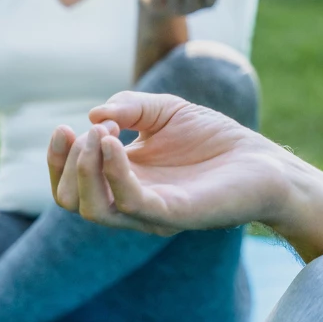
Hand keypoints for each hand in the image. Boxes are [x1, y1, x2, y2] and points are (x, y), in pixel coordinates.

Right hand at [47, 91, 291, 235]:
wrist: (264, 161)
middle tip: (94, 130)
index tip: (64, 127)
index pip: (70, 186)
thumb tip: (92, 116)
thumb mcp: (165, 110)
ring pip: (94, 209)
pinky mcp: (174, 214)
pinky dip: (114, 172)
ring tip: (101, 134)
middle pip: (72, 200)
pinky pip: (130, 202)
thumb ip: (129, 107)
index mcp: (124, 182)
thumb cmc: (216, 139)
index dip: (58, 159)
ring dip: (85, 168)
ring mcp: (151, 213)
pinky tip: (114, 141)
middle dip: (70, 161)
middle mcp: (132, 203)